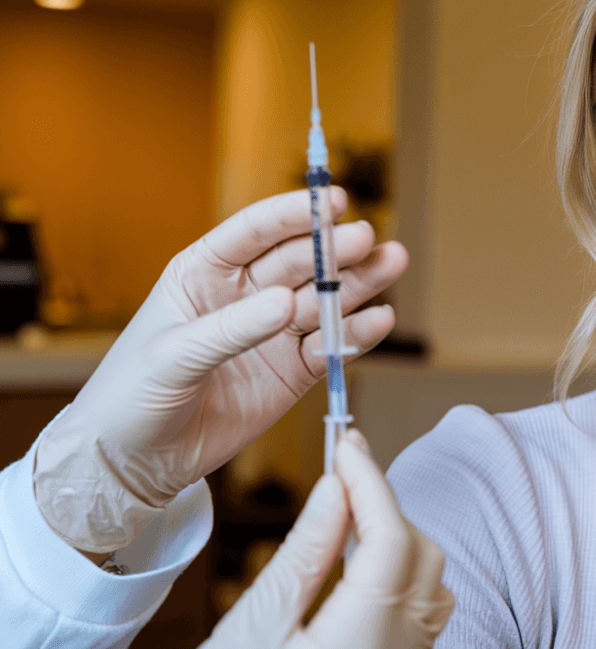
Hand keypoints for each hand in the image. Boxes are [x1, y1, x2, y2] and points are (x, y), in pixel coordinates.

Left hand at [32, 188, 407, 552]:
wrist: (136, 464)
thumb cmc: (132, 398)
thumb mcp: (172, 357)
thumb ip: (231, 328)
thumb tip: (285, 303)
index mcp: (204, 272)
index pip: (255, 232)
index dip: (294, 214)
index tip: (332, 201)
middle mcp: (246, 295)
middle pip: (300, 262)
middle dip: (335, 248)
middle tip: (368, 237)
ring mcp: (274, 333)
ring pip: (324, 299)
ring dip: (359, 282)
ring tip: (393, 262)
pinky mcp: (294, 371)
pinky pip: (332, 347)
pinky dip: (357, 335)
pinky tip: (380, 320)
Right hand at [201, 429, 453, 648]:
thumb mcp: (260, 622)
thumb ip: (307, 550)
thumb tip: (336, 485)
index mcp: (368, 632)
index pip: (391, 533)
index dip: (371, 479)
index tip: (345, 442)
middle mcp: (404, 646)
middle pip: (421, 552)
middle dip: (385, 506)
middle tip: (340, 473)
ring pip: (432, 578)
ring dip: (398, 537)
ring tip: (347, 516)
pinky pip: (425, 609)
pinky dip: (403, 571)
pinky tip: (362, 564)